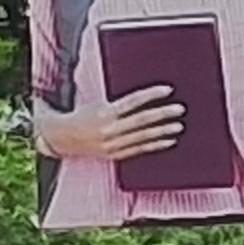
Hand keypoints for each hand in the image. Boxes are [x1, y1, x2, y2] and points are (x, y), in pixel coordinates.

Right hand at [42, 88, 185, 161]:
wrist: (63, 137)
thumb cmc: (84, 116)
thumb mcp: (99, 104)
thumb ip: (120, 103)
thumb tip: (145, 96)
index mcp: (105, 111)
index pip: (133, 101)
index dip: (151, 95)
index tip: (168, 90)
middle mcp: (109, 128)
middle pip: (141, 120)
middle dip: (163, 114)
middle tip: (179, 109)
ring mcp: (113, 144)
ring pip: (143, 137)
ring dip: (163, 131)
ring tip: (178, 126)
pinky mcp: (115, 154)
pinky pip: (139, 149)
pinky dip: (156, 145)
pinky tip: (169, 141)